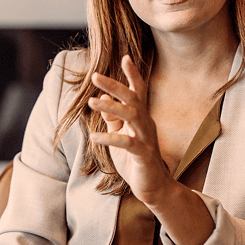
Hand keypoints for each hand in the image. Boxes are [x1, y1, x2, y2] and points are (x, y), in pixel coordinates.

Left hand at [87, 55, 172, 203]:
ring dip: (111, 107)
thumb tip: (100, 100)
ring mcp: (146, 138)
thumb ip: (112, 119)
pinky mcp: (143, 154)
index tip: (125, 57)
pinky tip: (94, 138)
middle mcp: (145, 123)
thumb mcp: (120, 136)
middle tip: (95, 75)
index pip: (137, 91)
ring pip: (131, 115)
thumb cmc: (135, 160)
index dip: (132, 75)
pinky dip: (109, 138)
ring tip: (91, 102)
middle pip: (133, 98)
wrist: (153, 187)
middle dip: (115, 85)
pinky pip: (127, 142)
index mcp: (140, 118)